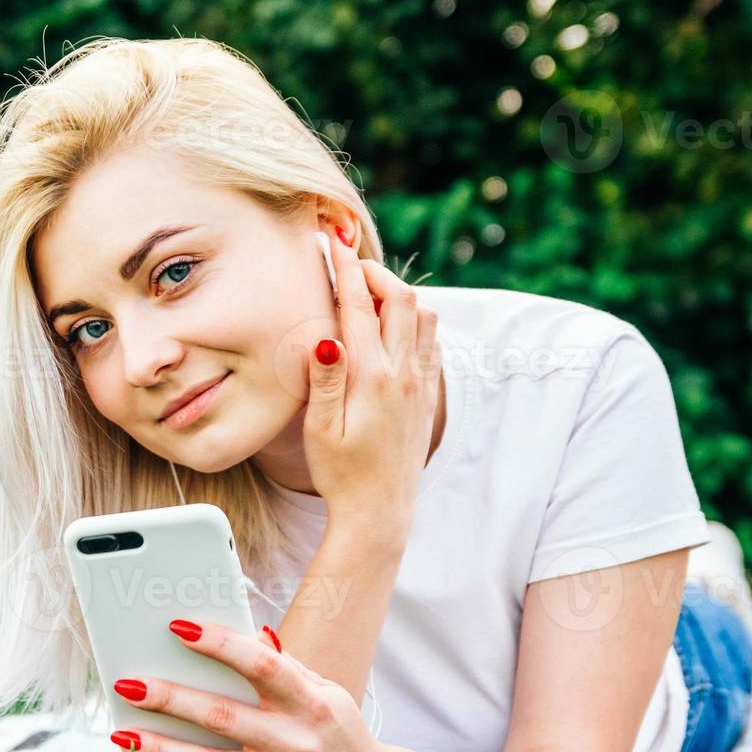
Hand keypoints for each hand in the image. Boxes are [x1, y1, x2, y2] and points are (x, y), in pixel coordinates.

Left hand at [109, 618, 378, 751]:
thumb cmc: (336, 731)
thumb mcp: (324, 691)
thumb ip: (281, 667)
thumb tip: (234, 636)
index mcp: (313, 702)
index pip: (260, 665)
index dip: (218, 644)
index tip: (177, 627)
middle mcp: (298, 744)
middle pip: (222, 716)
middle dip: (169, 699)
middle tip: (128, 684)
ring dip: (160, 749)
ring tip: (123, 733)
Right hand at [304, 228, 441, 535]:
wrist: (380, 510)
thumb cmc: (340, 472)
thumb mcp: (320, 428)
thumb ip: (325, 378)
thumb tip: (327, 334)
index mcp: (372, 376)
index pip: (360, 305)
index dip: (346, 268)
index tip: (333, 242)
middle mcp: (403, 373)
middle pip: (401, 298)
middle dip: (376, 271)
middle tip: (350, 263)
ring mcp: (420, 382)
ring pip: (424, 315)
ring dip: (398, 293)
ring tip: (371, 291)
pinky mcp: (427, 394)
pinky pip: (431, 340)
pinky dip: (414, 320)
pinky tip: (394, 326)